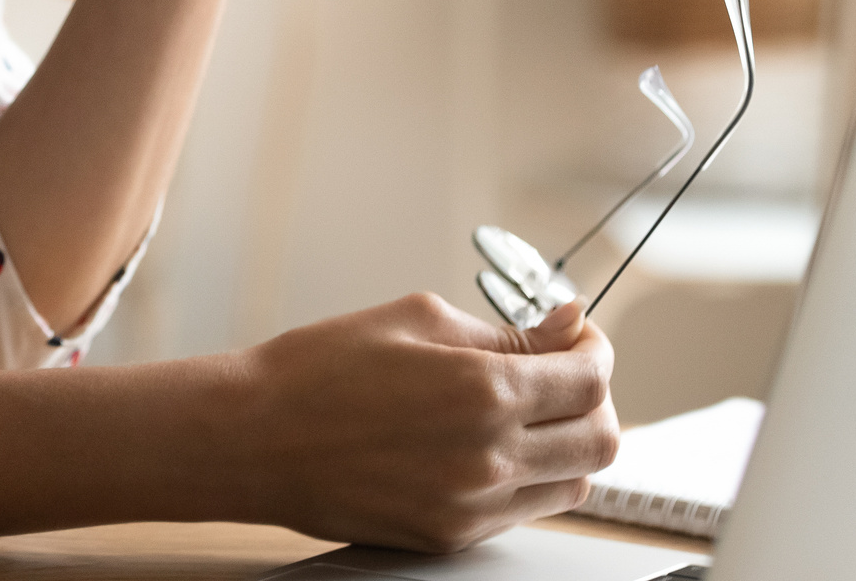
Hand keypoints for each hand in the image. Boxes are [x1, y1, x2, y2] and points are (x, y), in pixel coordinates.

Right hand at [225, 293, 622, 552]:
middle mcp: (490, 457)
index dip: (596, 349)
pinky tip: (489, 443)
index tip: (577, 335)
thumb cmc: (321, 369)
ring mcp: (473, 507)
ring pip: (574, 484)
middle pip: (601, 440)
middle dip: (595, 397)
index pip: (591, 378)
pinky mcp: (451, 537)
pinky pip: (524, 511)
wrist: (254, 438)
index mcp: (485, 391)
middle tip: (562, 370)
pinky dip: (528, 476)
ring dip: (568, 442)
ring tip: (528, 410)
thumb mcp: (419, 319)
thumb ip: (506, 330)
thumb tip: (567, 326)